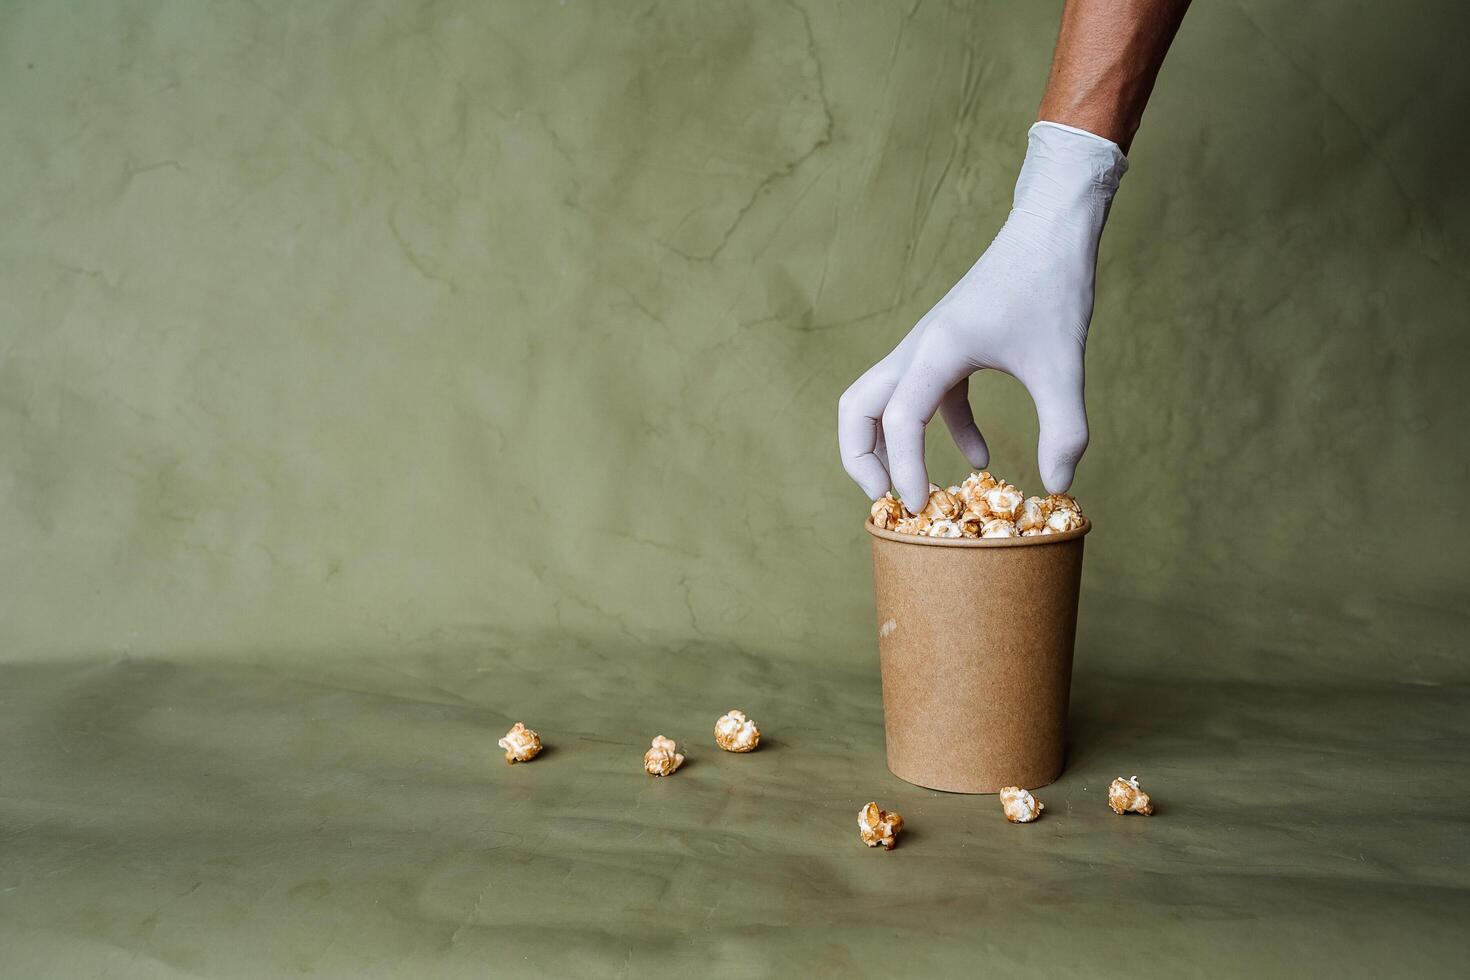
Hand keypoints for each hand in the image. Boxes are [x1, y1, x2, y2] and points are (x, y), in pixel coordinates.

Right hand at [838, 122, 1127, 511]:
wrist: (1051, 230)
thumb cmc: (1052, 286)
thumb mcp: (1062, 364)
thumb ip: (1063, 428)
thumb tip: (1057, 486)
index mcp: (935, 351)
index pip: (898, 421)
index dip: (904, 470)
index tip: (923, 508)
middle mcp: (917, 348)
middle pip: (856, 408)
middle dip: (860, 458)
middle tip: (887, 501)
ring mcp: (928, 347)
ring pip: (880, 401)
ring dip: (886, 446)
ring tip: (915, 491)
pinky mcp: (948, 347)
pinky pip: (927, 398)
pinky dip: (941, 431)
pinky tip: (981, 459)